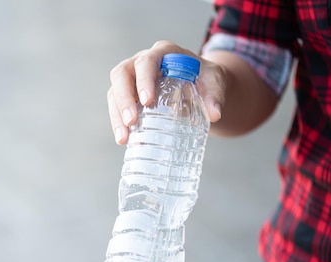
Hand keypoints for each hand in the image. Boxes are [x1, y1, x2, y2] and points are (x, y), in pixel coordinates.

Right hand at [107, 40, 225, 143]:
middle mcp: (142, 62)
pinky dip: (118, 123)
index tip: (147, 101)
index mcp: (163, 53)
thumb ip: (215, 95)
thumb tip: (214, 114)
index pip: (146, 62)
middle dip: (124, 99)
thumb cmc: (206, 78)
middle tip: (131, 121)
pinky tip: (124, 139)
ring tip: (124, 138)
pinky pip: (116, 106)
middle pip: (121, 74)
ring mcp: (133, 78)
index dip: (143, 80)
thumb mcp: (215, 81)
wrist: (202, 84)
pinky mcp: (128, 94)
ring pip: (115, 91)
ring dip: (117, 115)